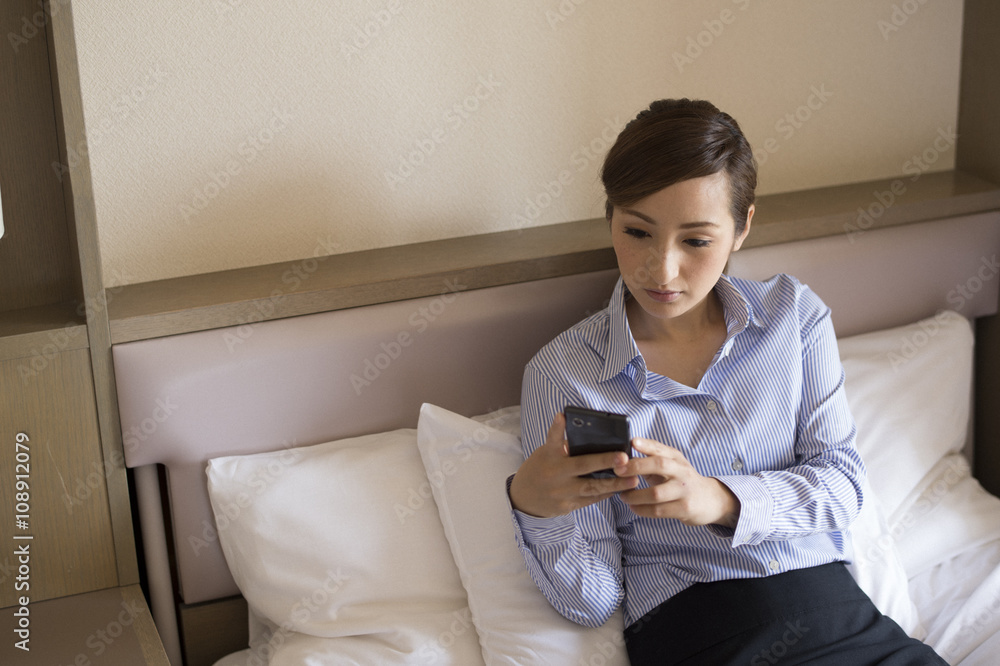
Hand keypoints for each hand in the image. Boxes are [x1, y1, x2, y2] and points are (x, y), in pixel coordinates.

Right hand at [509, 413, 638, 517]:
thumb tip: (589, 438)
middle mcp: (555, 474)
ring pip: (592, 488)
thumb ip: (561, 446)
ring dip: (614, 483)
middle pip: (582, 466)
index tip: (563, 416)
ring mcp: (561, 492)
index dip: (557, 428)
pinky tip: (621, 489)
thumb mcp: (544, 454)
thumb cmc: (539, 469)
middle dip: (605, 462)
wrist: (523, 498)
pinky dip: (606, 493)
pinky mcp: (568, 506)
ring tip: (634, 480)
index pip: (553, 439)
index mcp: (548, 457)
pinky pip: (591, 499)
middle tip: (624, 458)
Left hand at [616, 438, 739, 526]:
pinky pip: (659, 510)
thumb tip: (625, 453)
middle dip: (636, 467)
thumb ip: (652, 458)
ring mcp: (684, 490)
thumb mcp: (672, 465)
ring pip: (656, 493)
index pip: (660, 448)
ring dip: (635, 495)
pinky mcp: (684, 508)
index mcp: (676, 458)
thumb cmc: (682, 480)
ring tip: (623, 496)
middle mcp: (682, 471)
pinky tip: (633, 507)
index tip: (632, 442)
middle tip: (618, 470)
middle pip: (659, 465)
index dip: (646, 444)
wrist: (710, 500)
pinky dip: (642, 510)